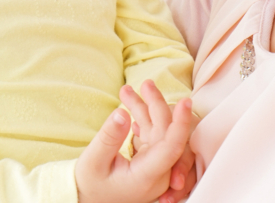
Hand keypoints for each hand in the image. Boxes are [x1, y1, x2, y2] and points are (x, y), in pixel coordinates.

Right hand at [75, 83, 192, 202]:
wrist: (88, 198)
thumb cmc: (89, 184)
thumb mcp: (93, 161)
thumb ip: (109, 138)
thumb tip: (122, 112)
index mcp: (146, 176)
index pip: (171, 148)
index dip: (180, 124)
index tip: (186, 101)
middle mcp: (157, 173)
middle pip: (166, 133)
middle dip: (157, 105)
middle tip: (144, 83)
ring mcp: (155, 166)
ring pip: (158, 130)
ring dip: (144, 108)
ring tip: (125, 91)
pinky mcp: (150, 159)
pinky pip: (151, 134)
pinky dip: (140, 118)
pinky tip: (129, 106)